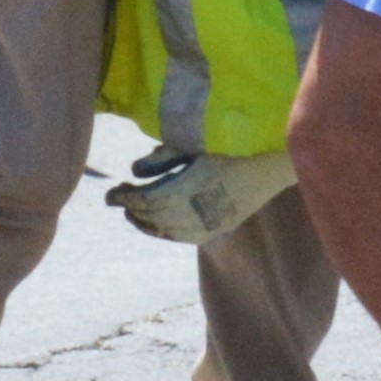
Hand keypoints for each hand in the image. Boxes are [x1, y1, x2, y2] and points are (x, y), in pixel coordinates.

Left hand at [107, 145, 298, 245]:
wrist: (272, 164)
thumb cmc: (232, 144)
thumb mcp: (195, 142)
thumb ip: (163, 156)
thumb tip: (134, 170)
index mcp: (187, 189)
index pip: (146, 200)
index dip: (124, 198)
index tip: (108, 195)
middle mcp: (195, 212)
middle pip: (153, 216)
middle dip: (132, 208)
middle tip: (119, 198)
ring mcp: (208, 225)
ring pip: (166, 231)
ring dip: (146, 222)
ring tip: (134, 212)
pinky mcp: (219, 229)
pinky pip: (184, 237)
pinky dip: (166, 232)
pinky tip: (159, 224)